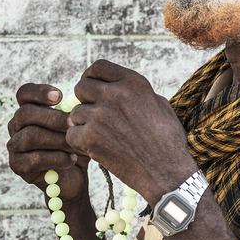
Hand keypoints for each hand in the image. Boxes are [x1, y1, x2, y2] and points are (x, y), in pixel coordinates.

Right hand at [7, 84, 88, 201]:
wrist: (75, 177)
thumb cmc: (76, 146)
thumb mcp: (78, 127)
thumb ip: (74, 112)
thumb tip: (79, 102)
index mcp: (29, 112)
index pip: (24, 94)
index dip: (39, 92)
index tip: (60, 97)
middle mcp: (16, 126)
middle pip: (26, 113)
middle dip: (54, 118)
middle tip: (74, 124)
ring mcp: (15, 146)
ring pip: (31, 136)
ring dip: (58, 140)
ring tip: (76, 145)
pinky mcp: (18, 166)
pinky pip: (35, 159)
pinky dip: (57, 158)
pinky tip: (72, 159)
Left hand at [65, 60, 195, 204]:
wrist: (167, 172)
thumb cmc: (167, 141)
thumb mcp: (160, 106)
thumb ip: (137, 93)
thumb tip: (118, 86)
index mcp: (134, 83)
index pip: (98, 67)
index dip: (91, 76)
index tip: (92, 88)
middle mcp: (116, 95)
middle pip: (81, 87)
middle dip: (85, 101)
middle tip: (95, 116)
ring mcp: (101, 116)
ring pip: (74, 114)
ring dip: (83, 125)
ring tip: (102, 137)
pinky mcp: (90, 138)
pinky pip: (71, 135)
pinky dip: (80, 144)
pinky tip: (97, 149)